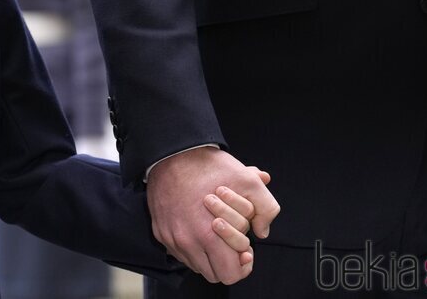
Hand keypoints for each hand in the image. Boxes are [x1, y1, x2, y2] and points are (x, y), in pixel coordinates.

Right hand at [146, 148, 279, 283]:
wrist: (172, 153)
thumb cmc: (207, 167)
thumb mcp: (247, 181)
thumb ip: (266, 208)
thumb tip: (263, 231)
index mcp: (208, 235)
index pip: (230, 274)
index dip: (242, 264)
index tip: (244, 249)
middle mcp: (186, 241)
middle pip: (214, 274)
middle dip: (227, 260)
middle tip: (231, 241)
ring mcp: (171, 238)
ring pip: (196, 265)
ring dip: (209, 254)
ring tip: (215, 233)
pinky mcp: (160, 231)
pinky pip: (180, 253)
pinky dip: (192, 246)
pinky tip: (198, 227)